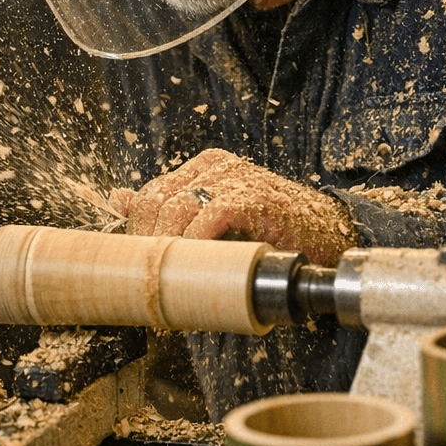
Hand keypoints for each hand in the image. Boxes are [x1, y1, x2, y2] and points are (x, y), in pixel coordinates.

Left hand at [111, 148, 358, 264]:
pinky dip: (195, 245)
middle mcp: (214, 166)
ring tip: (170, 278)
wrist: (329, 233)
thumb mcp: (216, 219)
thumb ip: (171, 209)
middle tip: (151, 279)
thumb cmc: (272, 232)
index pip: (150, 195)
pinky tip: (199, 265)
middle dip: (146, 243)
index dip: (138, 232)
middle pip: (154, 201)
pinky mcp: (249, 196)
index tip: (140, 265)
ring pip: (174, 208)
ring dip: (166, 248)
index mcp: (203, 167)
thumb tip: (116, 198)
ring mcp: (232, 177)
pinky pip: (205, 219)